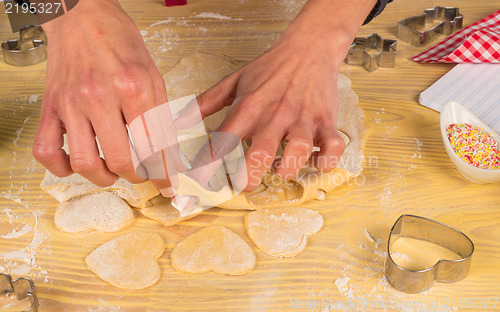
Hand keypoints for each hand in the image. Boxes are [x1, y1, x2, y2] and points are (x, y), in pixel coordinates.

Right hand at [32, 0, 176, 194]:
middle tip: (141, 174)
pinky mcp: (50, 106)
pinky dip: (61, 167)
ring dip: (103, 177)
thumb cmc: (119, 42)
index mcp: (133, 87)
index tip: (167, 185)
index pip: (152, 146)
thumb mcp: (153, 75)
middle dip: (137, 177)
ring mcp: (71, 103)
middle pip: (121, 161)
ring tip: (113, 170)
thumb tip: (169, 155)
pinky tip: (78, 162)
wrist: (83, 15)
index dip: (163, 173)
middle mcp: (100, 96)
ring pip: (84, 163)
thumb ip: (161, 117)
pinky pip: (46, 151)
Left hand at [198, 0, 374, 190]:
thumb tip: (178, 122)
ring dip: (287, 169)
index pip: (222, 141)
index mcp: (249, 107)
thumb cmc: (270, 68)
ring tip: (279, 168)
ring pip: (297, 152)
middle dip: (249, 177)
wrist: (308, 48)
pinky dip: (325, 161)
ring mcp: (303, 119)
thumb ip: (206, 103)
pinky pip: (332, 148)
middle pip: (260, 154)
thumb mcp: (234, 81)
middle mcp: (275, 114)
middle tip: (244, 183)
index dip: (206, 168)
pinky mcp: (327, 122)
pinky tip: (314, 162)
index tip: (195, 187)